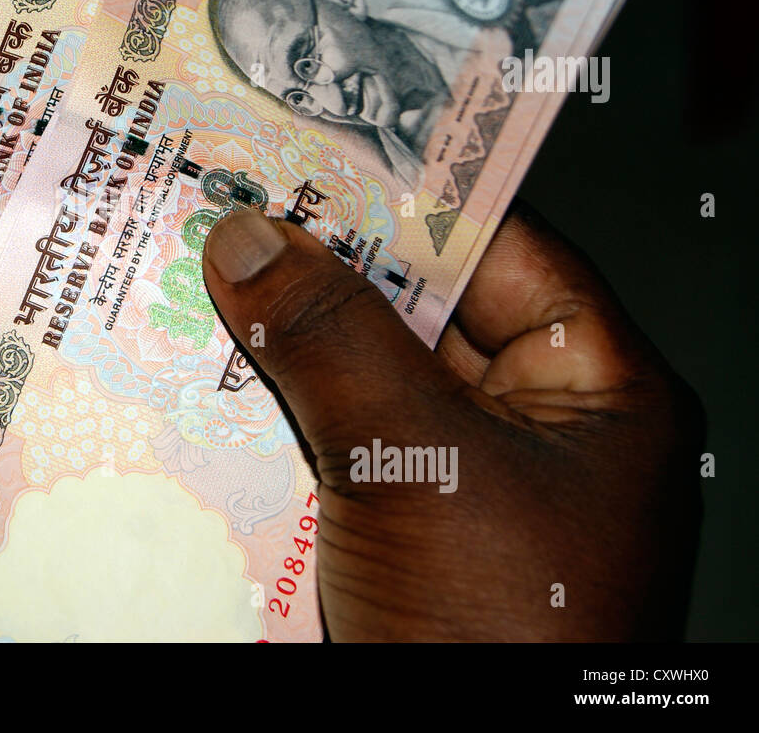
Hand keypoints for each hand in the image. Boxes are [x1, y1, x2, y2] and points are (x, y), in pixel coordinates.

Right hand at [202, 203, 702, 640]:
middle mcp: (529, 426)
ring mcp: (455, 481)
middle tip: (224, 212)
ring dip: (278, 348)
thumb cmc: (495, 631)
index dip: (399, 196)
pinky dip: (267, 420)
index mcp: (590, 389)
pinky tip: (195, 383)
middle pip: (413, 312)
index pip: (495, 250)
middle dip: (314, 273)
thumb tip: (252, 237)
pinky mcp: (393, 529)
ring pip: (356, 380)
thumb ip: (333, 339)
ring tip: (190, 283)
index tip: (307, 150)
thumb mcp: (418, 463)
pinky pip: (326, 447)